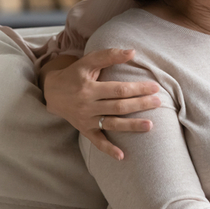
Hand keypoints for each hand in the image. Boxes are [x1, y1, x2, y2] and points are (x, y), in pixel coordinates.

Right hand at [43, 48, 160, 160]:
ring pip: (112, 124)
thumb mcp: (88, 61)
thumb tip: (132, 52)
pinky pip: (97, 142)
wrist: (52, 92)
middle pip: (119, 107)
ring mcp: (86, 120)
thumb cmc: (75, 74)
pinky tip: (122, 156)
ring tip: (150, 125)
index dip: (137, 89)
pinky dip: (109, 150)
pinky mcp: (85, 130)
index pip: (118, 90)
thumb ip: (109, 56)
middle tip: (158, 102)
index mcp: (89, 89)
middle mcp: (88, 106)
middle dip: (140, 105)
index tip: (154, 87)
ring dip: (131, 126)